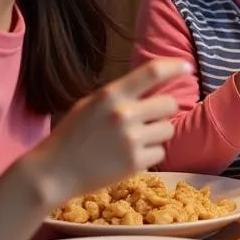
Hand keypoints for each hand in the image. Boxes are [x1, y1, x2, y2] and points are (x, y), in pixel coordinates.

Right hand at [33, 59, 187, 198]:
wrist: (52, 173)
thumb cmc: (72, 135)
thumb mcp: (91, 104)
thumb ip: (120, 94)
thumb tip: (154, 81)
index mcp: (111, 95)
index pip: (152, 72)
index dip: (174, 66)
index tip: (187, 67)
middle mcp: (124, 114)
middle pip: (170, 104)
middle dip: (162, 111)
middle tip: (147, 120)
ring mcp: (131, 139)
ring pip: (168, 129)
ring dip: (157, 134)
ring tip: (134, 140)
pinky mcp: (135, 162)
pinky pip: (160, 153)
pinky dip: (149, 155)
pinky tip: (129, 157)